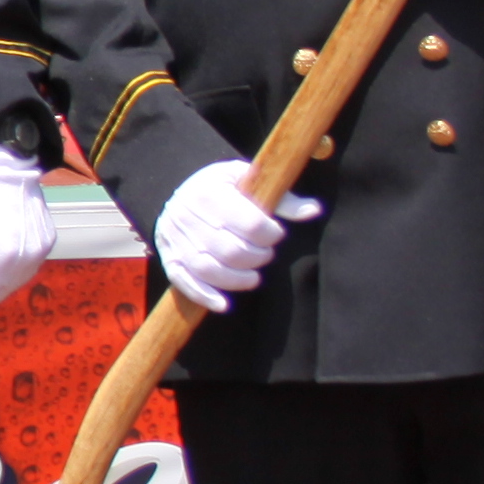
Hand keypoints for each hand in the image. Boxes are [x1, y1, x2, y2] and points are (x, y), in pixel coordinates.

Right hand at [153, 156, 320, 314]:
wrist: (177, 189)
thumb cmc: (221, 186)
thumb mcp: (249, 179)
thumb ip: (281, 198)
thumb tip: (314, 211)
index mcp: (209, 192)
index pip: (249, 223)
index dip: (270, 235)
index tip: (275, 234)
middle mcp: (187, 216)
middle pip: (230, 250)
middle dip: (257, 258)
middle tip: (265, 254)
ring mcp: (175, 239)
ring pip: (208, 269)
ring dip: (237, 280)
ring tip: (253, 278)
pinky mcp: (169, 257)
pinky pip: (183, 281)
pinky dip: (204, 295)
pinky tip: (224, 304)